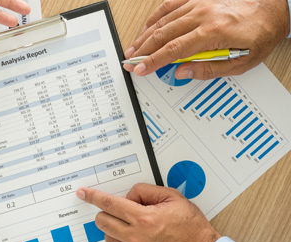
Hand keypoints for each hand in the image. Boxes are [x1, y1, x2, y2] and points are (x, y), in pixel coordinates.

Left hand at [76, 184, 220, 241]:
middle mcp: (135, 239)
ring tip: (137, 230)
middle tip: (121, 212)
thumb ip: (146, 191)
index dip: (94, 196)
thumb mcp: (173, 199)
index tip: (84, 193)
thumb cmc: (192, 230)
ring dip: (117, 231)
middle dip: (108, 213)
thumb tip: (128, 195)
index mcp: (144, 219)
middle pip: (103, 222)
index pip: (109, 204)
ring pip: (109, 238)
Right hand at [123, 0, 289, 79]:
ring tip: (133, 49)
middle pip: (163, 35)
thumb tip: (182, 72)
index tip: (140, 70)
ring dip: (145, 36)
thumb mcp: (240, 62)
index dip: (152, 62)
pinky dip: (155, 17)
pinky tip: (147, 27)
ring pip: (163, 20)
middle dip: (143, 51)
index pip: (173, 50)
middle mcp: (203, 14)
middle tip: (130, 62)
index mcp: (213, 32)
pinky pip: (170, 5)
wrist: (274, 8)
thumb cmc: (260, 34)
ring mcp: (199, 3)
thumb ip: (208, 69)